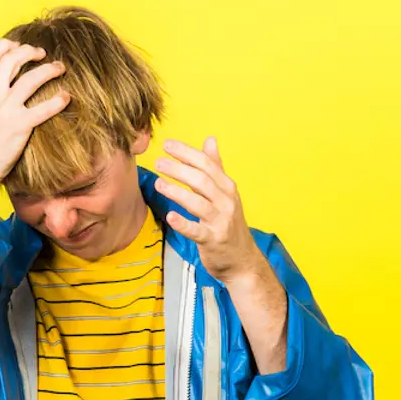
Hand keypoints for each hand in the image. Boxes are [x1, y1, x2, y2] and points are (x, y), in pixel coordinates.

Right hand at [0, 38, 70, 187]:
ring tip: (59, 68)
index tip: (17, 46)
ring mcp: (6, 110)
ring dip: (48, 69)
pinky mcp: (20, 126)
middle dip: (29, 51)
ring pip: (31, 79)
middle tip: (41, 53)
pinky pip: (44, 109)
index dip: (6, 46)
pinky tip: (66, 97)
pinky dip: (57, 101)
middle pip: (12, 60)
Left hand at [153, 136, 264, 282]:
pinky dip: (183, 224)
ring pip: (198, 203)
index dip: (187, 153)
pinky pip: (197, 231)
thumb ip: (216, 167)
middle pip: (202, 180)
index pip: (207, 164)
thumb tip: (210, 140)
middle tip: (159, 161)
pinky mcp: (213, 240)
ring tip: (158, 183)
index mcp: (227, 186)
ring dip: (177, 192)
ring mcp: (221, 221)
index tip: (167, 144)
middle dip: (179, 169)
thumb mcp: (225, 192)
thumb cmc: (228, 223)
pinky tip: (170, 217)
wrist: (242, 259)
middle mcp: (226, 201)